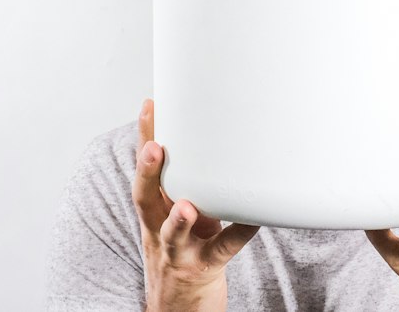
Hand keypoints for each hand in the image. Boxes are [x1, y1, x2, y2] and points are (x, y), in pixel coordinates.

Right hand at [133, 97, 259, 311]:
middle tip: (155, 147)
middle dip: (148, 172)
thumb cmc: (184, 247)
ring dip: (178, 220)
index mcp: (154, 209)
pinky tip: (253, 220)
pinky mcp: (204, 269)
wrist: (179, 307)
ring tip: (186, 206)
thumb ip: (184, 181)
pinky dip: (238, 233)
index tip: (150, 106)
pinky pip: (222, 250)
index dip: (145, 138)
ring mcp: (179, 251)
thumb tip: (206, 128)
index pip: (144, 170)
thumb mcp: (174, 213)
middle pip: (145, 200)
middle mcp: (159, 228)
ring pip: (173, 235)